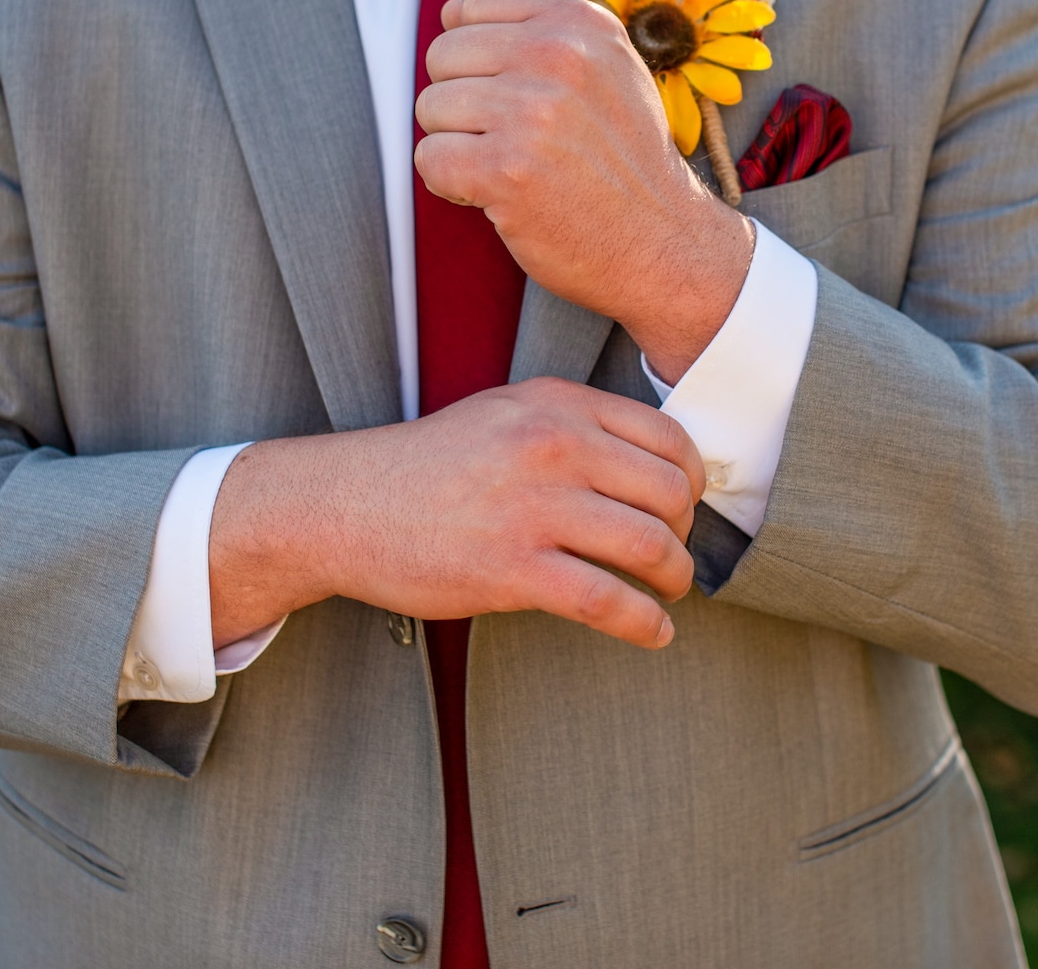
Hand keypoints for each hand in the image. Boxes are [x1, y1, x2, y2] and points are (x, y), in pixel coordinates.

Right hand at [207, 378, 705, 649]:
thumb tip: (656, 466)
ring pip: (649, 547)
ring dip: (674, 578)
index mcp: (556, 405)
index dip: (692, 480)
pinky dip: (644, 623)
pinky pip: (607, 601)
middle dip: (684, 533)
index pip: (668, 437)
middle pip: (668, 493)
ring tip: (668, 592)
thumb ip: (575, 428)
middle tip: (674, 556)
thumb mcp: (506, 414)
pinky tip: (652, 632)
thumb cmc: (430, 467)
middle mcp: (552, 446)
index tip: (686, 508)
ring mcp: (532, 508)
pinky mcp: (511, 569)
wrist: (345, 505)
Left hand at [414, 0, 755, 382]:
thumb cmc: (625, 161)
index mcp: (581, 25)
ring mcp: (531, 113)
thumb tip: (450, 11)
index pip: (476, 6)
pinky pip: (430, 159)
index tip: (512, 92)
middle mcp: (557, 57)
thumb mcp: (606, 71)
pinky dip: (450, 184)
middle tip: (510, 138)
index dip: (478, 54)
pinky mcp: (506, 170)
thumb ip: (532, 33)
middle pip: (444, 56)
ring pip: (430, 108)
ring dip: (458, 145)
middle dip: (462, 101)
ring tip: (509, 166)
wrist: (662, 241)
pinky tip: (494, 194)